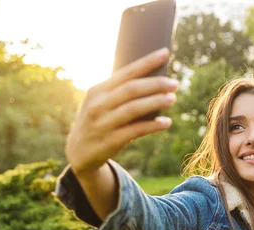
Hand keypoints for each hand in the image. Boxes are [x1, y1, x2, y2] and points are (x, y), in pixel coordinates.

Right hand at [65, 47, 177, 176]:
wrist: (79, 152)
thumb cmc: (99, 122)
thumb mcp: (102, 103)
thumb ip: (120, 92)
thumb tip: (155, 81)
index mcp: (98, 90)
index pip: (126, 72)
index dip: (147, 62)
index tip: (165, 53)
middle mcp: (98, 104)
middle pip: (131, 89)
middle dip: (155, 84)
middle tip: (174, 83)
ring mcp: (103, 123)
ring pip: (134, 109)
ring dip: (156, 102)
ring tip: (172, 98)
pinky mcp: (110, 141)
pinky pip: (135, 130)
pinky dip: (153, 125)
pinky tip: (166, 122)